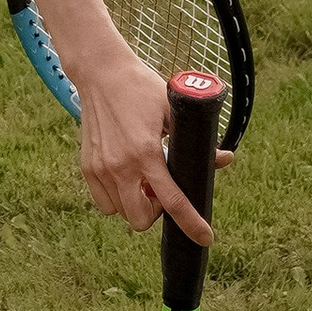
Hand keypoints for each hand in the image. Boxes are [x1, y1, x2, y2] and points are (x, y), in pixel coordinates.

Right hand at [72, 44, 210, 239]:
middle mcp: (121, 166)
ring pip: (121, 214)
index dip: (192, 223)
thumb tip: (224, 159)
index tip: (205, 237)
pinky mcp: (87, 167)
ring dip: (136, 206)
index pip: (173, 201)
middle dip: (155, 213)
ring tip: (143, 181)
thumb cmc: (141, 88)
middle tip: (160, 191)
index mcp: (146, 153)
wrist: (101, 73)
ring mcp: (100, 168)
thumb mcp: (174, 109)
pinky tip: (125, 178)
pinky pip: (104, 203)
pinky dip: (117, 199)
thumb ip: (198, 139)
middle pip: (141, 220)